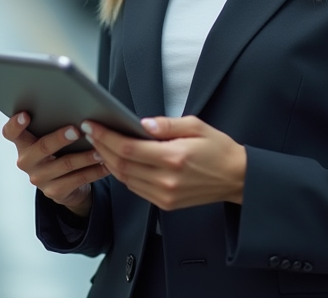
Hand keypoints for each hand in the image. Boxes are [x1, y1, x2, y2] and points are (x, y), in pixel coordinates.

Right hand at [2, 112, 108, 216]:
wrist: (65, 185)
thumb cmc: (58, 152)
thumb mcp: (50, 138)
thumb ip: (52, 124)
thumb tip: (76, 107)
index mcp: (23, 143)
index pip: (10, 133)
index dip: (15, 124)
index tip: (26, 115)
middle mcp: (26, 161)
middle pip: (43, 147)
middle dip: (61, 138)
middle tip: (77, 130)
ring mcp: (39, 178)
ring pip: (65, 164)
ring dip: (86, 156)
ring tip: (100, 149)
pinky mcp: (54, 191)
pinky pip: (78, 179)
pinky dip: (94, 171)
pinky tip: (105, 164)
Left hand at [82, 116, 246, 211]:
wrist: (237, 178)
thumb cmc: (219, 149)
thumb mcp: (197, 126)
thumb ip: (167, 124)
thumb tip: (142, 124)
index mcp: (174, 157)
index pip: (129, 148)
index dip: (106, 137)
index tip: (93, 125)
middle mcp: (167, 180)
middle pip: (122, 165)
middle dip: (102, 148)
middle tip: (90, 132)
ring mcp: (165, 195)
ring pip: (126, 179)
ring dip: (109, 162)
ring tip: (100, 145)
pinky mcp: (166, 204)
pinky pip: (136, 189)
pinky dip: (123, 175)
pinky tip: (118, 162)